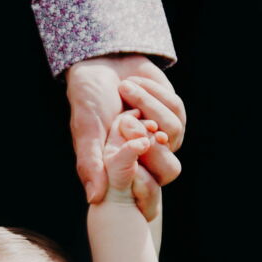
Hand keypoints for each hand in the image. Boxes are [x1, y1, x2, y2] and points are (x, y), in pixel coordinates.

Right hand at [65, 54, 184, 220]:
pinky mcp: (175, 112)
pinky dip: (152, 92)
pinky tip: (133, 83)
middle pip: (171, 169)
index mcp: (126, 170)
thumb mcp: (86, 131)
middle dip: (145, 139)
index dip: (143, 176)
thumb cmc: (89, 99)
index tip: (121, 142)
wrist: (101, 62)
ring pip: (172, 132)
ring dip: (146, 106)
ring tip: (124, 89)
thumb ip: (90, 164)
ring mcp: (165, 136)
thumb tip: (95, 199)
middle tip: (123, 119)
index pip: (149, 191)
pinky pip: (174, 108)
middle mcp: (148, 158)